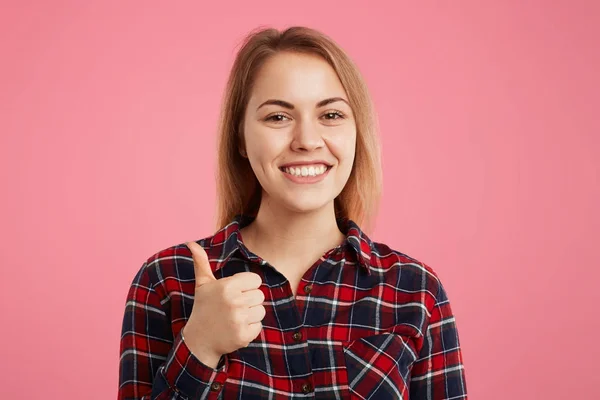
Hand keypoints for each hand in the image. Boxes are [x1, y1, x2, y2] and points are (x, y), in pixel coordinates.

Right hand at [182, 241, 264, 366]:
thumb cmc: (203, 308)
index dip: (247, 286)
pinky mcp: (244, 335)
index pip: (255, 280)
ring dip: (251, 315)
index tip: (234, 293)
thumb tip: (191, 243)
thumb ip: (201, 262)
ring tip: (234, 318)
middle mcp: (234, 302)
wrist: (199, 341)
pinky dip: (250, 329)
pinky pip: (259, 326)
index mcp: (227, 287)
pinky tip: (236, 329)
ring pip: (261, 310)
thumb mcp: (202, 285)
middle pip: (260, 295)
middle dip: (249, 301)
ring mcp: (239, 320)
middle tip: (233, 307)